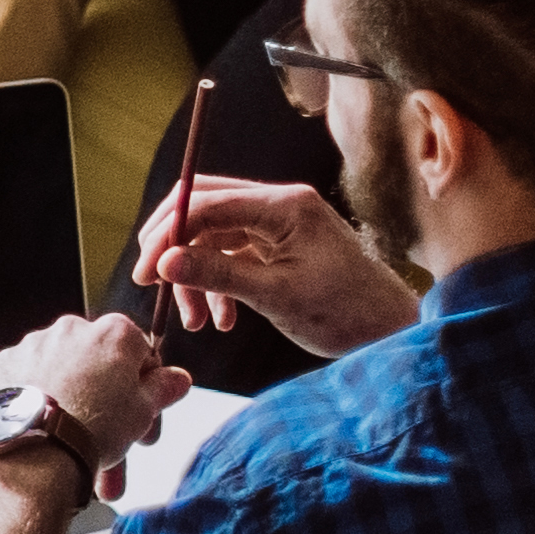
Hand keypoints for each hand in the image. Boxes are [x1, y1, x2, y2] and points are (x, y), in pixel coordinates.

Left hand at [0, 306, 184, 473]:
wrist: (34, 451)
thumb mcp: (143, 411)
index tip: (144, 414)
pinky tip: (46, 429)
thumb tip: (178, 379)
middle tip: (114, 441)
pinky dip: (39, 399)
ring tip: (78, 450)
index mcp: (114, 333)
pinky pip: (29, 378)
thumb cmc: (92, 429)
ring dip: (74, 404)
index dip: (145, 386)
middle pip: (99, 365)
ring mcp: (35, 343)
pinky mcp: (5, 363)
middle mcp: (72, 328)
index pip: (140, 351)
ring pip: (64, 373)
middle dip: (109, 403)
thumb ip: (162, 388)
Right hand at [126, 174, 417, 359]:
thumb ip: (217, 275)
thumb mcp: (275, 296)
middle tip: (151, 283)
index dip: (168, 234)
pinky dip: (219, 285)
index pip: (207, 202)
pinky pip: (232, 255)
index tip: (146, 271)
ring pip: (215, 236)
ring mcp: (280, 225)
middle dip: (174, 247)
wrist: (388, 331)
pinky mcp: (280, 246)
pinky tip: (221, 320)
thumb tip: (164, 263)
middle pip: (205, 208)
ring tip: (194, 321)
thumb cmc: (344, 313)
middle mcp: (281, 205)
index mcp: (285, 206)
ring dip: (197, 276)